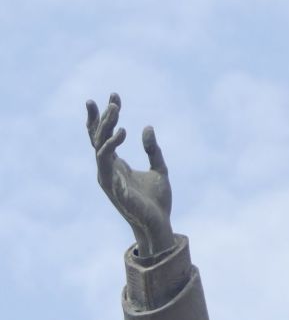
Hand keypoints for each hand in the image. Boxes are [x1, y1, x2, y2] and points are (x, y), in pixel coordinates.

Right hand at [87, 93, 174, 255]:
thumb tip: (147, 127)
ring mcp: (109, 179)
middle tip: (114, 101)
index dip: (105, 116)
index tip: (113, 96)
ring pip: (100, 150)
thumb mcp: (159, 169)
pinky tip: (120, 137)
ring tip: (118, 117)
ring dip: (107, 133)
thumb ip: (153, 150)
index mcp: (115, 163)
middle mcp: (107, 169)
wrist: (159, 224)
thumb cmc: (157, 200)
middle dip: (104, 119)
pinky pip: (108, 167)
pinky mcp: (115, 190)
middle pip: (98, 138)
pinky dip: (112, 151)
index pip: (103, 136)